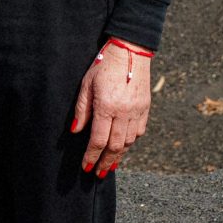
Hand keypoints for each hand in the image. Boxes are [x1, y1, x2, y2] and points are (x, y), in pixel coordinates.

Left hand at [70, 40, 152, 177]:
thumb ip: (82, 109)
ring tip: (109, 164)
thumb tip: (76, 132)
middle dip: (105, 162)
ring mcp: (137, 110)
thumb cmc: (104, 64)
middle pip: (115, 146)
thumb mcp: (87, 83)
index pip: (98, 139)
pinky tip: (123, 147)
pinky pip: (139, 132)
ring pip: (128, 142)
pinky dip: (130, 142)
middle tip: (97, 173)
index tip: (86, 167)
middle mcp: (124, 111)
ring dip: (118, 155)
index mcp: (107, 105)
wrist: (130, 49)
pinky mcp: (146, 107)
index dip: (91, 156)